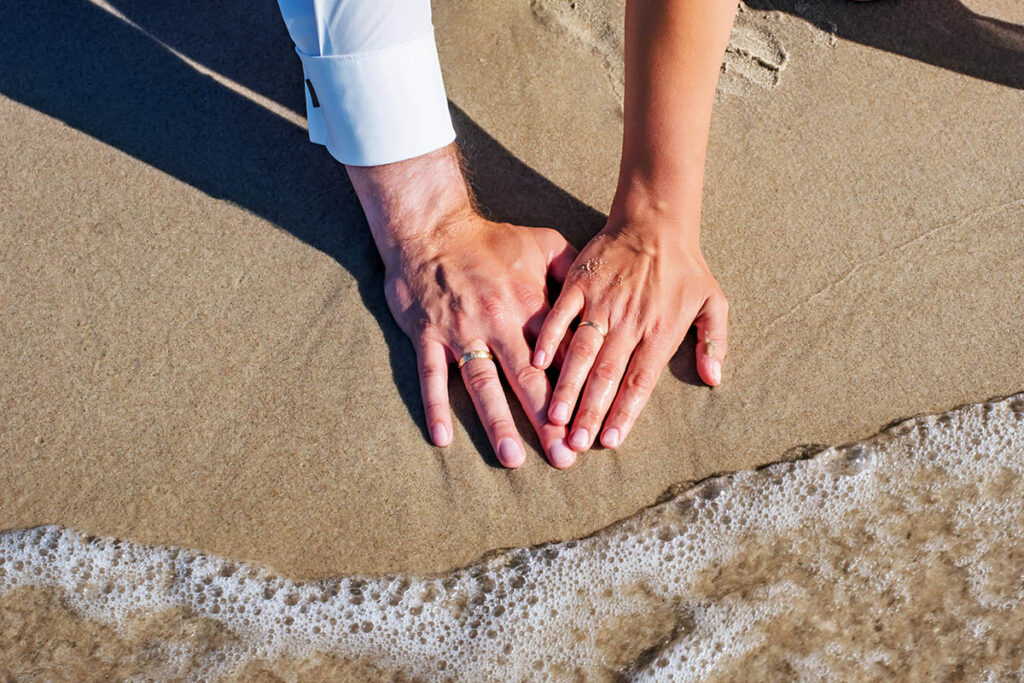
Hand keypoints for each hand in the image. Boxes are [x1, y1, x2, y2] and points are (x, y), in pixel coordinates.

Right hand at [384, 214, 577, 467]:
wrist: (432, 226)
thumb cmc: (490, 239)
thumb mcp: (542, 243)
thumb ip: (574, 269)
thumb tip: (603, 292)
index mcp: (530, 306)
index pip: (560, 357)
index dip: (578, 391)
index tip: (593, 423)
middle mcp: (498, 323)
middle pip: (527, 380)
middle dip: (547, 422)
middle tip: (564, 458)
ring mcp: (461, 332)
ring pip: (483, 384)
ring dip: (497, 422)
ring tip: (512, 458)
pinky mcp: (429, 336)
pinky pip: (432, 377)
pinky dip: (435, 407)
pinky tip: (443, 438)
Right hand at [532, 219, 727, 451]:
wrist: (656, 221)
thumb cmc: (685, 267)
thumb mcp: (714, 302)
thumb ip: (714, 342)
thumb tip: (714, 379)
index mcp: (660, 331)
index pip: (639, 382)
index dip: (624, 413)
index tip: (609, 440)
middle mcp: (629, 321)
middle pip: (607, 375)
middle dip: (590, 411)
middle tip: (575, 443)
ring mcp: (601, 302)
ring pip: (582, 351)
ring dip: (567, 385)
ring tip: (554, 415)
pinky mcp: (579, 283)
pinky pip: (560, 314)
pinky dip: (548, 338)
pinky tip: (536, 364)